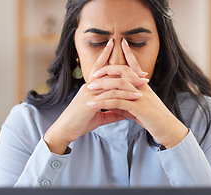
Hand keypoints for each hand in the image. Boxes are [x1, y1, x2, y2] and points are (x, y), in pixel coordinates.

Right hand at [44, 39, 148, 153]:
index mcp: (90, 88)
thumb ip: (112, 113)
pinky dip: (125, 95)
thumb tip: (124, 113)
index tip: (116, 47)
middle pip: (111, 74)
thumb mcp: (99, 117)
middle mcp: (90, 87)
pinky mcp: (91, 102)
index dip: (106, 56)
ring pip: (113, 83)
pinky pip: (111, 96)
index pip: (99, 68)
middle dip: (129, 72)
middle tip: (144, 74)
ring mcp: (90, 93)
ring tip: (144, 84)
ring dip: (131, 83)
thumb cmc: (79, 123)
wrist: (65, 130)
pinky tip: (136, 96)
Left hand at [87, 39, 187, 148]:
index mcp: (143, 86)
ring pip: (119, 85)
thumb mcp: (139, 110)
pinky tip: (92, 105)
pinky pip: (117, 102)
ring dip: (102, 85)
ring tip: (89, 88)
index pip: (135, 66)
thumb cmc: (155, 120)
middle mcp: (142, 88)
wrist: (168, 129)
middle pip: (124, 71)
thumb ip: (126, 105)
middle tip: (94, 73)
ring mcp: (140, 96)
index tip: (122, 42)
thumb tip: (113, 105)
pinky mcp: (138, 107)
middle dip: (108, 70)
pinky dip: (103, 102)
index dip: (129, 54)